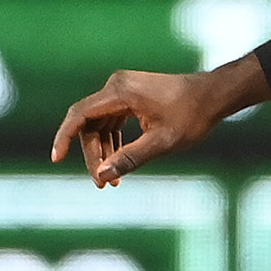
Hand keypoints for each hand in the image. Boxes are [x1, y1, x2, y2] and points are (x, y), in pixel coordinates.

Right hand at [50, 59, 267, 185]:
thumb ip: (130, 158)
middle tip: (102, 184)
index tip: (57, 159)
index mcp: (119, 92)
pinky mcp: (130, 96)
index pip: (80, 115)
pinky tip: (118, 164)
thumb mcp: (162, 143)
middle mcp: (116, 86)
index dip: (65, 137)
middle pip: (89, 124)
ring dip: (103, 151)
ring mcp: (122, 90)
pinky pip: (112, 121)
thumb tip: (102, 175)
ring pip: (100, 124)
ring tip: (111, 181)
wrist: (213, 96)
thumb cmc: (192, 117)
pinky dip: (113, 142)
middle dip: (93, 154)